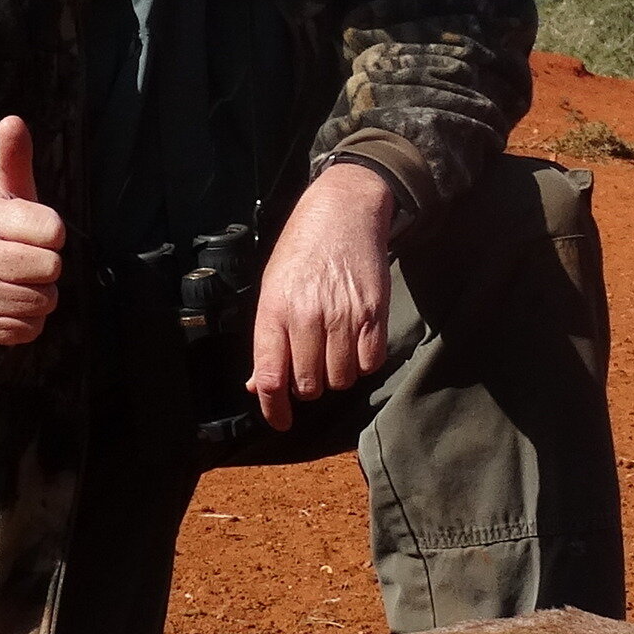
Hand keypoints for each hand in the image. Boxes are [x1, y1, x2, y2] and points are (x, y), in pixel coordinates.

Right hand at [0, 116, 66, 347]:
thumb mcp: (3, 194)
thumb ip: (14, 159)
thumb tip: (14, 120)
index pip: (54, 232)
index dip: (51, 232)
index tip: (34, 231)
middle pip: (52, 268)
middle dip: (47, 266)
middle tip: (25, 258)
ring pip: (45, 301)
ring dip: (39, 293)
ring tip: (16, 280)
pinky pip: (32, 328)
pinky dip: (27, 320)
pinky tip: (8, 303)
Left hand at [247, 163, 394, 431]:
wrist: (342, 212)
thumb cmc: (301, 251)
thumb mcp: (272, 289)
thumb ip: (267, 340)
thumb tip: (260, 385)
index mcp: (274, 311)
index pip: (272, 378)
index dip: (274, 410)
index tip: (281, 422)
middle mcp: (307, 317)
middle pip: (309, 385)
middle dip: (308, 385)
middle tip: (311, 363)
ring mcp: (342, 316)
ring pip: (341, 379)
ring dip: (337, 374)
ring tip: (334, 349)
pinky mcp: (373, 313)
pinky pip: (370, 363)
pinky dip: (363, 362)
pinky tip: (356, 343)